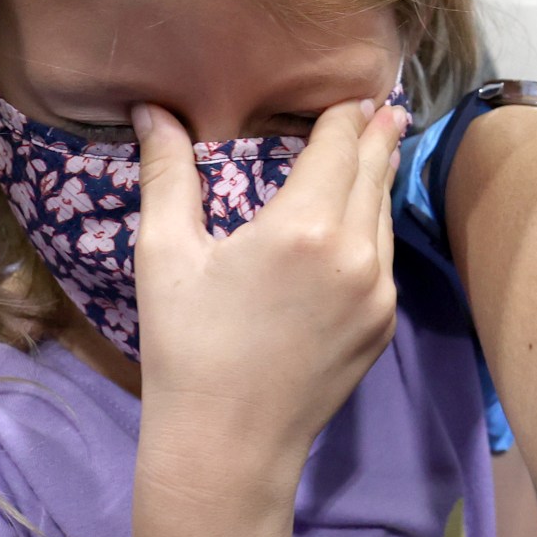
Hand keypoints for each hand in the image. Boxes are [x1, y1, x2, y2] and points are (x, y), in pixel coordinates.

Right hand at [131, 97, 407, 475]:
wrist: (229, 445)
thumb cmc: (188, 347)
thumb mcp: (167, 255)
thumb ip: (167, 174)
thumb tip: (152, 109)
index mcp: (304, 227)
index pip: (339, 145)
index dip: (345, 114)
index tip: (351, 92)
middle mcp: (356, 253)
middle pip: (374, 172)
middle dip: (376, 135)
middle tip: (383, 103)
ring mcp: (378, 292)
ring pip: (383, 215)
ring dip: (378, 180)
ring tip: (377, 149)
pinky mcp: (383, 324)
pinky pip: (384, 258)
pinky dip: (374, 227)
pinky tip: (361, 218)